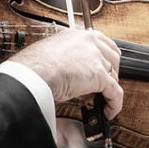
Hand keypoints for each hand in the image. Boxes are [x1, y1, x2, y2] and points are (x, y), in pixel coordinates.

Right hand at [8, 28, 122, 118]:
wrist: (33, 73)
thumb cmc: (34, 66)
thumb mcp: (52, 56)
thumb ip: (67, 60)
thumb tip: (73, 74)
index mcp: (77, 35)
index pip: (102, 42)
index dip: (107, 57)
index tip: (107, 67)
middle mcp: (89, 42)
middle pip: (112, 58)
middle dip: (108, 74)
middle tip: (97, 88)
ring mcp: (96, 57)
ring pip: (114, 76)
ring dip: (107, 90)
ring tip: (95, 100)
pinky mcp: (100, 75)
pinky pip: (115, 92)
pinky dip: (114, 104)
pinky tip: (108, 112)